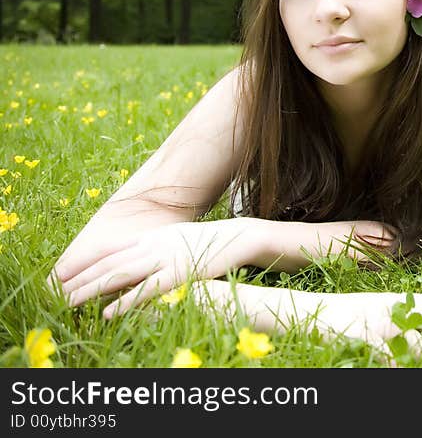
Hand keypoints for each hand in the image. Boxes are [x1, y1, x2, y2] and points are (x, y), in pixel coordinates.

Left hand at [50, 221, 253, 317]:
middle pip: (107, 263)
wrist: (238, 236)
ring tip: (68, 303)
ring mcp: (163, 259)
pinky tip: (106, 314)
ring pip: (118, 275)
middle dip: (78, 278)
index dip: (82, 262)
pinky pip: (144, 291)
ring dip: (90, 290)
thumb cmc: (211, 242)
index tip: (59, 273)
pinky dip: (123, 303)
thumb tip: (140, 257)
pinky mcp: (177, 274)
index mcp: (151, 236)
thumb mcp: (178, 238)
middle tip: (54, 292)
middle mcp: (151, 245)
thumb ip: (157, 246)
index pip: (108, 250)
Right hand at [304, 291, 421, 359]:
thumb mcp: (378, 308)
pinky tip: (404, 372)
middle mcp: (392, 308)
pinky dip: (397, 366)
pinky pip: (387, 356)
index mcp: (399, 300)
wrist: (310, 312)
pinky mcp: (361, 338)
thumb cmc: (348, 316)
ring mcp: (377, 323)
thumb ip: (402, 315)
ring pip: (414, 344)